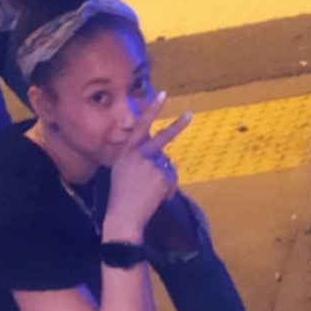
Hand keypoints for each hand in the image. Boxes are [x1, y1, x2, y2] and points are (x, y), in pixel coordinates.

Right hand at [105, 94, 191, 234]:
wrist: (123, 215)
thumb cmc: (120, 195)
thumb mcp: (121, 170)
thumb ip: (137, 159)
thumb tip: (157, 158)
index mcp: (126, 151)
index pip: (140, 126)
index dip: (152, 110)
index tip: (162, 95)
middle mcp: (140, 154)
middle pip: (163, 137)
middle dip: (178, 125)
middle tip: (190, 114)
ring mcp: (152, 164)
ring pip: (167, 166)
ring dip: (164, 179)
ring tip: (151, 193)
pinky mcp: (162, 176)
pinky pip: (171, 180)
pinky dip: (167, 190)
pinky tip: (156, 198)